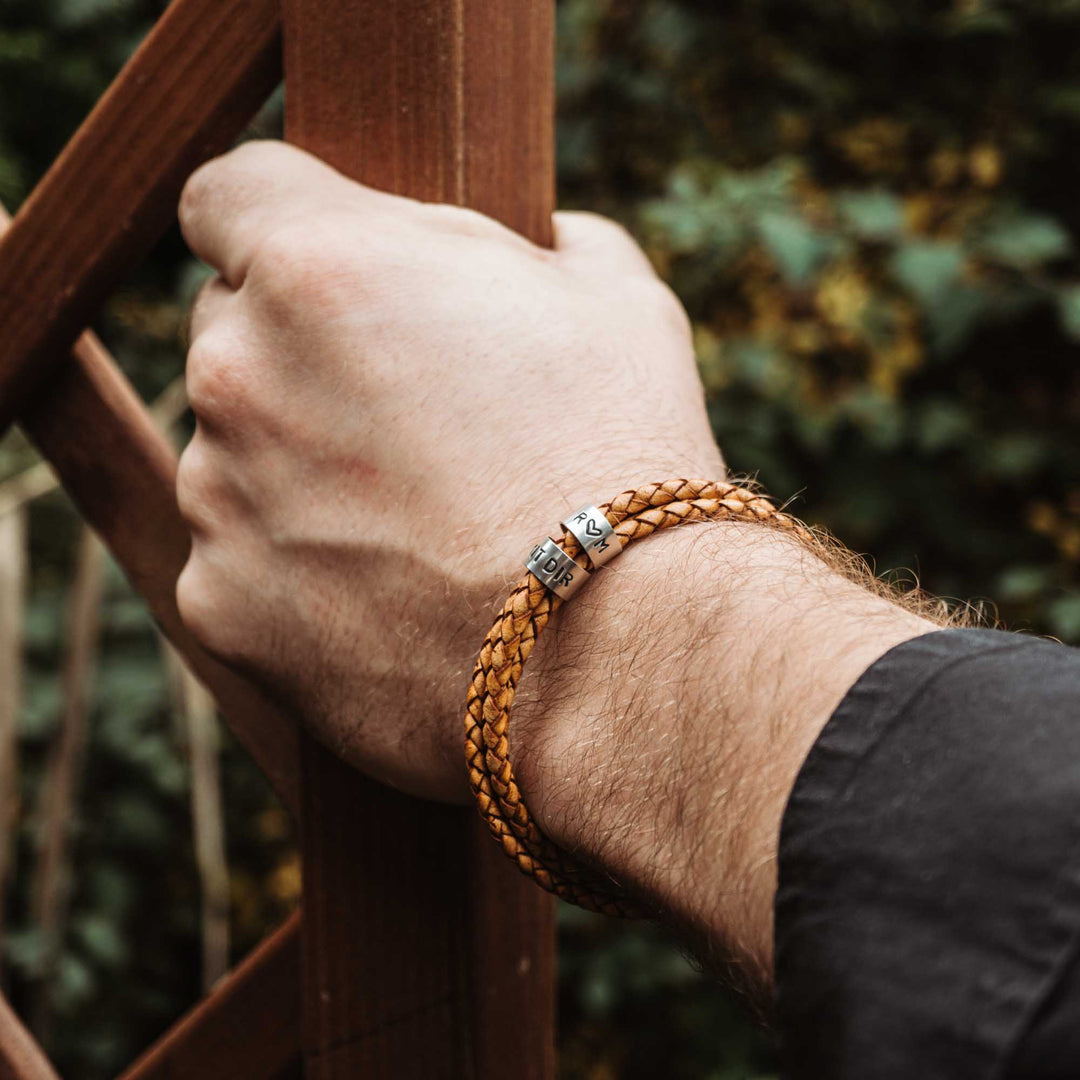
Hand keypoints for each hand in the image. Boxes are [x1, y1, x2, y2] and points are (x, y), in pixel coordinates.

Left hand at [174, 140, 722, 804]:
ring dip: (301, 470)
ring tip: (417, 523)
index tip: (323, 269)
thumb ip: (544, 246)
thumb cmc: (623, 459)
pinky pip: (242, 564)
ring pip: (234, 454)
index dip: (278, 222)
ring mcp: (220, 497)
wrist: (617, 649)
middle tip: (406, 414)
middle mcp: (240, 371)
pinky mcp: (223, 606)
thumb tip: (546, 241)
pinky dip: (298, 573)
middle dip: (304, 356)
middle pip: (234, 330)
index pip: (230, 192)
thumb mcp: (614, 302)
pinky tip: (391, 595)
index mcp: (321, 264)